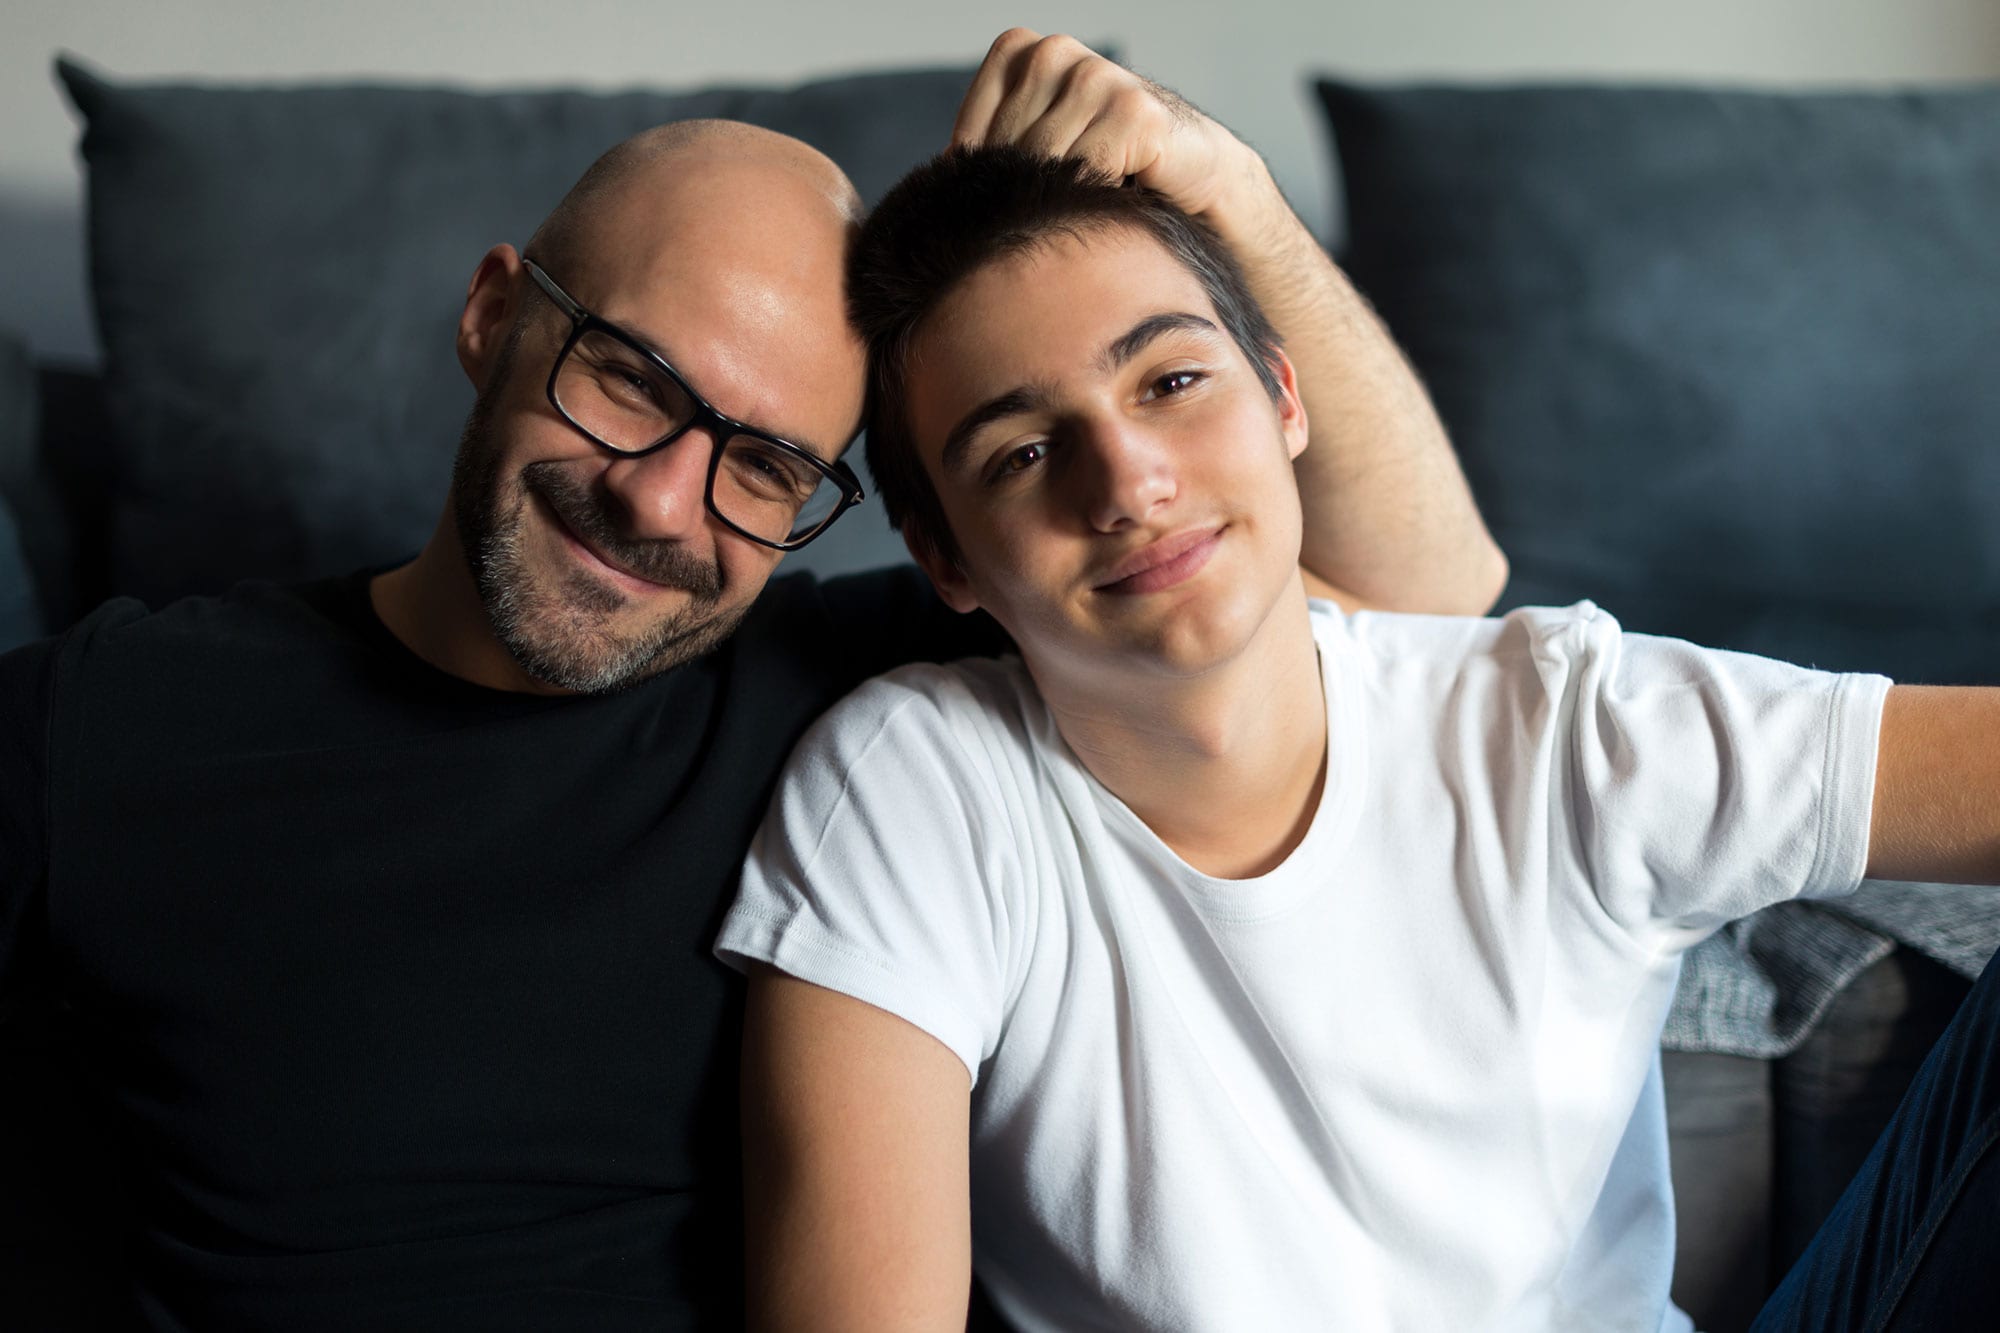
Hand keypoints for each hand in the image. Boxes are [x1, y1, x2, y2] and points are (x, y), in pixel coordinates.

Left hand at [951, 28, 1265, 225]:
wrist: (1192, 178)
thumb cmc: (1109, 172)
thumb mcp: (1037, 154)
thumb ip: (988, 158)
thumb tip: (922, 204)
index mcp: (1020, 54)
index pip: (971, 137)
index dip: (987, 187)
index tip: (1019, 206)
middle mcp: (1055, 53)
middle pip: (1006, 155)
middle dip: (1023, 199)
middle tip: (1054, 221)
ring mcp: (1096, 76)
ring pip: (1044, 167)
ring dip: (1061, 203)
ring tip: (1084, 212)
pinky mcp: (1134, 110)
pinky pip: (1087, 172)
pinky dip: (1095, 200)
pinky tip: (1114, 202)